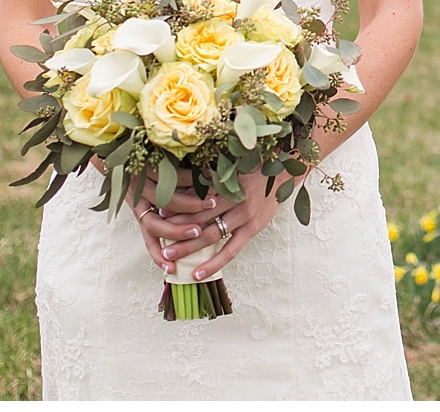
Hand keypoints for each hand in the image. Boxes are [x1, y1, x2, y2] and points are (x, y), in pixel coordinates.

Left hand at [131, 169, 283, 280]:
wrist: (283, 171)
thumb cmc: (252, 166)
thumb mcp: (230, 165)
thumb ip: (208, 174)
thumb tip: (180, 181)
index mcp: (224, 181)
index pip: (195, 196)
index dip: (176, 206)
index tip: (158, 213)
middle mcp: (232, 198)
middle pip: (198, 217)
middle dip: (176, 228)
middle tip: (157, 238)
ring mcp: (243, 214)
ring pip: (210, 234)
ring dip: (188, 247)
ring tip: (169, 257)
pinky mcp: (252, 228)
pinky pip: (230, 250)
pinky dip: (213, 263)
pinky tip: (197, 274)